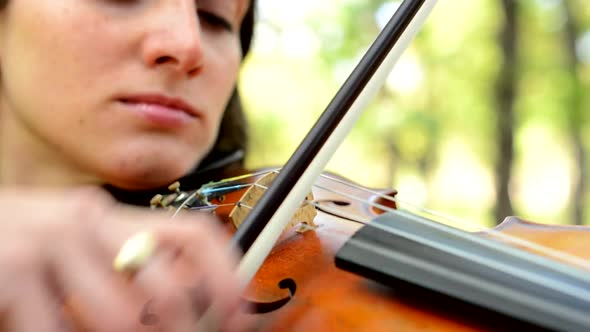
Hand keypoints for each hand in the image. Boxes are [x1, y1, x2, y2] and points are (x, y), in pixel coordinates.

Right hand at [0, 187, 250, 330]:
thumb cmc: (25, 245)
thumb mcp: (78, 242)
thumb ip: (124, 261)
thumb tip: (187, 296)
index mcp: (111, 216)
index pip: (192, 233)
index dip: (226, 275)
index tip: (240, 312)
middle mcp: (87, 222)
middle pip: (167, 288)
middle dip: (181, 330)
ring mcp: (48, 243)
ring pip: (120, 320)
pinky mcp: (9, 269)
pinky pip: (56, 330)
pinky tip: (49, 331)